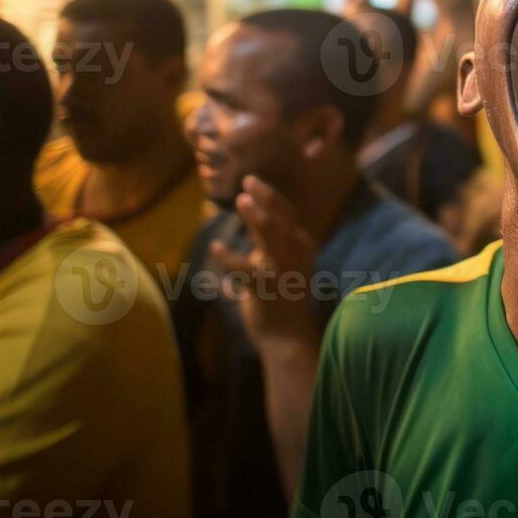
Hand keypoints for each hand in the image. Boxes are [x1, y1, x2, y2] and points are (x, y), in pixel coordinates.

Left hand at [208, 176, 319, 350]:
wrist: (287, 336)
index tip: (252, 182)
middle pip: (281, 218)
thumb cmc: (283, 297)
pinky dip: (228, 257)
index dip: (270, 196)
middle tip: (247, 181)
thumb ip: (273, 242)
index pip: (288, 213)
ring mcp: (281, 270)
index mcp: (301, 246)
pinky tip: (215, 247)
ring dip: (255, 217)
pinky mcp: (263, 288)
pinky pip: (244, 269)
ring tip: (241, 199)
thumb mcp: (284, 263)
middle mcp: (295, 254)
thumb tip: (256, 218)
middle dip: (265, 197)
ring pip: (269, 236)